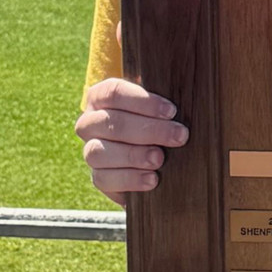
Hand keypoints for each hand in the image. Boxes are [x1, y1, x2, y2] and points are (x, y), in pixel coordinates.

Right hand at [76, 77, 186, 205]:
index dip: (143, 102)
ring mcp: (90, 151)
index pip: (114, 93)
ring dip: (133, 155)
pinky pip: (103, 179)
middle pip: (111, 122)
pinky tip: (152, 179)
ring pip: (99, 152)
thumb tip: (182, 92)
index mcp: (100, 97)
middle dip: (149, 130)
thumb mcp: (161, 105)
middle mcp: (89, 123)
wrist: (156, 156)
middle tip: (179, 137)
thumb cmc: (160, 120)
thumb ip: (165, 97)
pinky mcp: (98, 177)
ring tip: (160, 159)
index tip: (172, 111)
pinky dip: (129, 179)